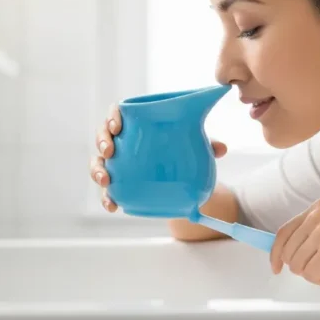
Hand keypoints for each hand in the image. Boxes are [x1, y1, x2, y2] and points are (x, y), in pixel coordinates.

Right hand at [89, 103, 227, 211]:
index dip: (112, 116)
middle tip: (110, 151)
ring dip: (97, 170)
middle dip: (101, 142)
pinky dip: (107, 197)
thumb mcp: (193, 144)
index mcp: (134, 122)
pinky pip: (107, 189)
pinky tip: (112, 206)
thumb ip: (206, 144)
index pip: (116, 113)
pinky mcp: (118, 183)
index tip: (117, 125)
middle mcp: (120, 140)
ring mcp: (116, 162)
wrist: (179, 174)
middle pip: (102, 136)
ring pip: (98, 162)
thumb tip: (221, 148)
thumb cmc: (180, 149)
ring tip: (106, 179)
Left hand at [270, 199, 319, 285]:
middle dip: (306, 266)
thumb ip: (318, 230)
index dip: (276, 253)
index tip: (276, 267)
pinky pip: (312, 275)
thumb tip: (294, 253)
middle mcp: (318, 215)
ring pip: (298, 266)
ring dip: (318, 273)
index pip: (284, 232)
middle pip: (288, 253)